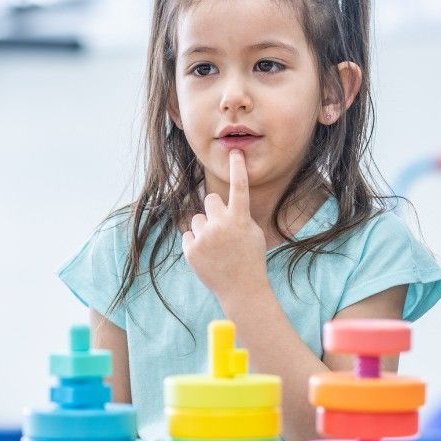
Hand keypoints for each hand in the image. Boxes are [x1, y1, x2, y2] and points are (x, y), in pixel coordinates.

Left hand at [181, 149, 267, 300]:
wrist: (241, 289)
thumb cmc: (249, 258)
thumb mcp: (252, 233)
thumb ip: (237, 215)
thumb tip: (218, 203)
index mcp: (240, 219)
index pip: (239, 187)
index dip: (237, 168)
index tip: (234, 152)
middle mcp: (221, 225)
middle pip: (210, 200)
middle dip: (214, 210)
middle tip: (222, 229)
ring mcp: (204, 237)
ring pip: (197, 219)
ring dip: (204, 228)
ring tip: (216, 247)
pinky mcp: (191, 250)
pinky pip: (189, 235)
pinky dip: (195, 244)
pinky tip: (207, 256)